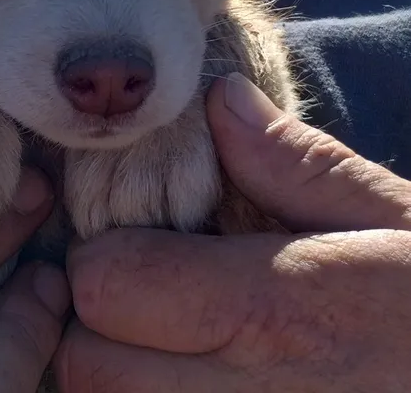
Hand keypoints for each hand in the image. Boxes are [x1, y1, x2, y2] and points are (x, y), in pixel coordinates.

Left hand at [57, 73, 410, 391]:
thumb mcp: (396, 220)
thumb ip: (298, 164)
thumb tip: (220, 102)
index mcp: (278, 312)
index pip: (108, 284)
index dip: (106, 259)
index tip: (140, 248)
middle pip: (87, 366)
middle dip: (98, 325)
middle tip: (146, 301)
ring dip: (116, 380)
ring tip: (166, 345)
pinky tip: (194, 379)